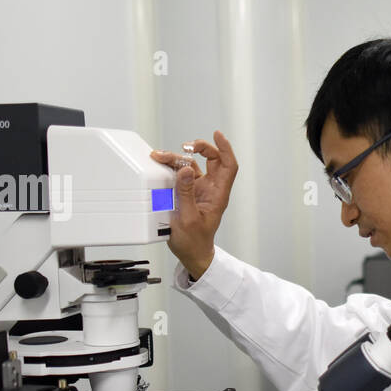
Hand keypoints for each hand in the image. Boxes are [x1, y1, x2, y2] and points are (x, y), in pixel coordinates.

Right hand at [150, 130, 238, 278]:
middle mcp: (211, 189)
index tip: (217, 135)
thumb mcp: (188, 217)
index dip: (225, 149)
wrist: (191, 254)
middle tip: (185, 146)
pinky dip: (172, 168)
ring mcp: (200, 190)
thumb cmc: (194, 241)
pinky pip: (182, 175)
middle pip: (212, 160)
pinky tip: (162, 165)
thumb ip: (186, 193)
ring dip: (179, 158)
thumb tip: (186, 170)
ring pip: (193, 166)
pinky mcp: (188, 194)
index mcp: (218, 195)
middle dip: (200, 148)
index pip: (228, 166)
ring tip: (162, 156)